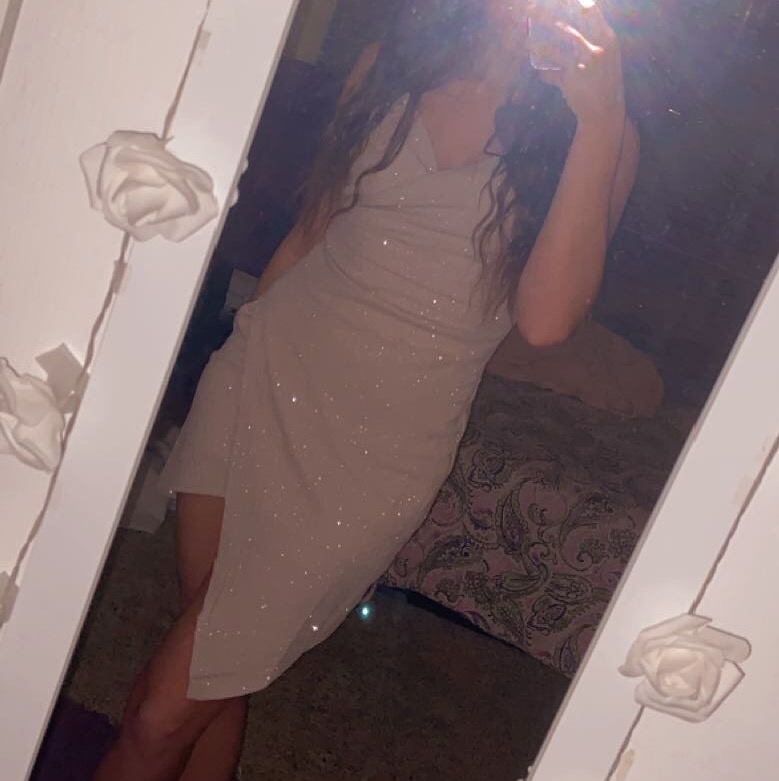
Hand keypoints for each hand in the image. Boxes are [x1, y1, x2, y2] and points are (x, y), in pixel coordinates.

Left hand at [527, 0, 624, 128]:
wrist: (605, 110)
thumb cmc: (605, 79)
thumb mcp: (606, 55)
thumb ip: (593, 37)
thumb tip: (574, 25)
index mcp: (607, 36)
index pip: (590, 8)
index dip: (571, 0)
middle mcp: (597, 47)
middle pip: (566, 25)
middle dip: (544, 16)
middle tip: (529, 10)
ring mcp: (582, 64)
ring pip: (552, 50)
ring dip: (535, 44)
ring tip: (523, 40)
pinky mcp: (570, 80)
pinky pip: (550, 73)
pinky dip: (542, 71)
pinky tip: (536, 69)